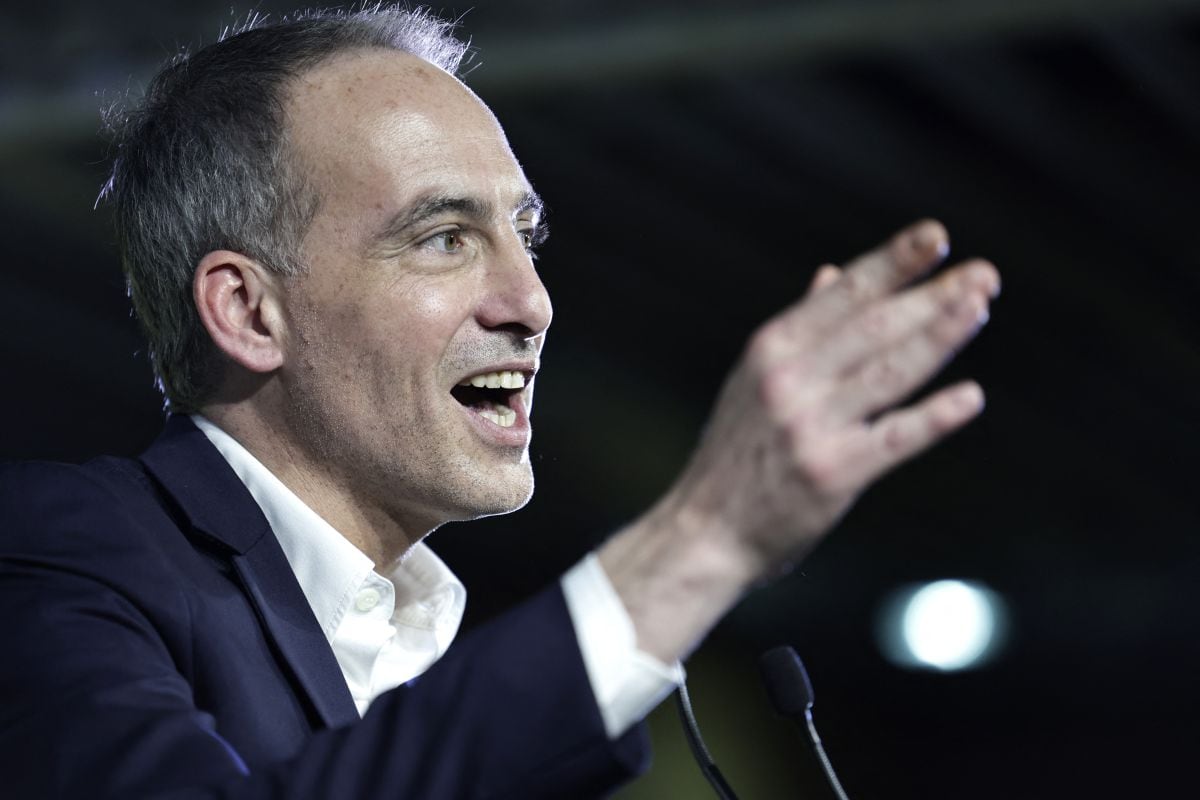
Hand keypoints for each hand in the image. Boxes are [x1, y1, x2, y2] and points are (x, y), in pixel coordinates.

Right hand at [600, 220, 998, 660]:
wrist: (704, 532)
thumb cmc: (735, 455)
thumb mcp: (753, 380)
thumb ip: (800, 329)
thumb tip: (832, 274)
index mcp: (771, 349)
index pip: (844, 294)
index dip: (893, 263)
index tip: (935, 236)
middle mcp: (789, 380)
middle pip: (875, 327)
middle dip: (933, 297)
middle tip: (984, 274)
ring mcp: (810, 426)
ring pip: (890, 372)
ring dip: (940, 337)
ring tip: (979, 309)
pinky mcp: (832, 473)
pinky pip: (894, 438)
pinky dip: (934, 416)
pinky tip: (970, 397)